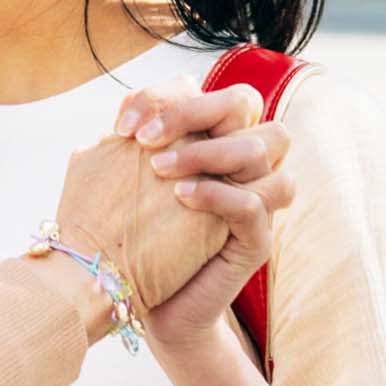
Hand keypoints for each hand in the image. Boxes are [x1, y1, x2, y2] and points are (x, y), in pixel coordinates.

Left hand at [102, 76, 293, 335]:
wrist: (132, 298)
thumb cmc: (127, 230)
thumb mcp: (122, 177)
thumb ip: (131, 140)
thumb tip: (127, 109)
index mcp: (213, 138)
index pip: (208, 87)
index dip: (167, 95)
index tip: (122, 127)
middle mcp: (239, 161)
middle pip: (246, 101)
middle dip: (195, 109)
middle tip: (147, 138)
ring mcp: (254, 198)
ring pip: (263, 145)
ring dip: (208, 150)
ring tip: (160, 171)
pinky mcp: (256, 240)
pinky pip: (255, 203)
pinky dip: (217, 194)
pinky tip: (179, 198)